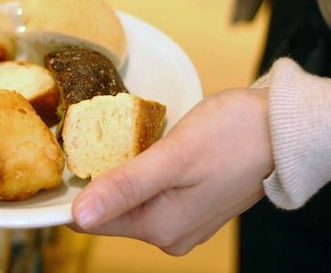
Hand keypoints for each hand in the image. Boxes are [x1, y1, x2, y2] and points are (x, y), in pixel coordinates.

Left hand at [70, 87, 272, 255]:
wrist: (281, 128)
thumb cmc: (232, 136)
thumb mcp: (173, 157)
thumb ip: (125, 187)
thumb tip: (78, 215)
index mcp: (161, 228)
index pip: (92, 220)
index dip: (79, 188)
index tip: (80, 154)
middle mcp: (169, 234)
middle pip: (110, 208)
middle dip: (105, 175)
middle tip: (116, 139)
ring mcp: (180, 221)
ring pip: (129, 197)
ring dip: (124, 170)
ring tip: (138, 141)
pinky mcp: (188, 204)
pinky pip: (149, 191)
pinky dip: (143, 170)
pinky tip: (152, 149)